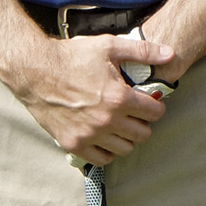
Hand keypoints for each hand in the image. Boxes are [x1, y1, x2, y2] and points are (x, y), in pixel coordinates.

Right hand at [5, 33, 169, 166]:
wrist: (35, 71)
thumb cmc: (72, 57)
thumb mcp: (109, 47)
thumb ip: (143, 52)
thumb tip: (171, 54)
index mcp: (119, 98)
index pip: (155, 113)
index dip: (154, 106)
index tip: (147, 101)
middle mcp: (106, 120)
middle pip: (143, 134)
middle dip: (142, 122)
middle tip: (133, 113)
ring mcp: (90, 135)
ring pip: (125, 149)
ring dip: (126, 137)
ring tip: (119, 124)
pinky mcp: (74, 144)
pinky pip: (103, 159)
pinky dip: (107, 150)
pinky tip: (104, 136)